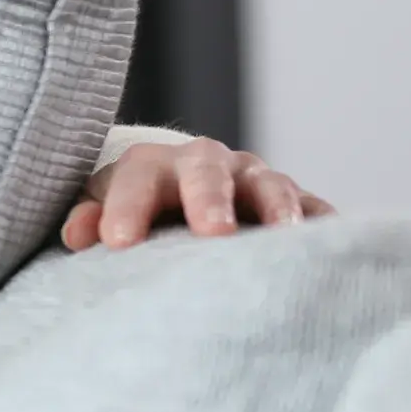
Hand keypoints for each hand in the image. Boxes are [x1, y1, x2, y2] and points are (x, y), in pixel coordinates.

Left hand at [64, 137, 333, 250]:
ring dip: (278, 207)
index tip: (117, 243)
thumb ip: (90, 219)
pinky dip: (324, 224)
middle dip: (209, 199)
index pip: (136, 177)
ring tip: (284, 236)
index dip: (126, 207)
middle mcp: (208, 165)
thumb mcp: (106, 212)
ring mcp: (256, 181)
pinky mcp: (296, 203)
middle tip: (212, 233)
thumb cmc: (138, 215)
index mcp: (152, 166)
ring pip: (270, 185)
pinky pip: (316, 210)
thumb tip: (77, 234)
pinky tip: (334, 246)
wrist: (182, 200)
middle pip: (207, 172)